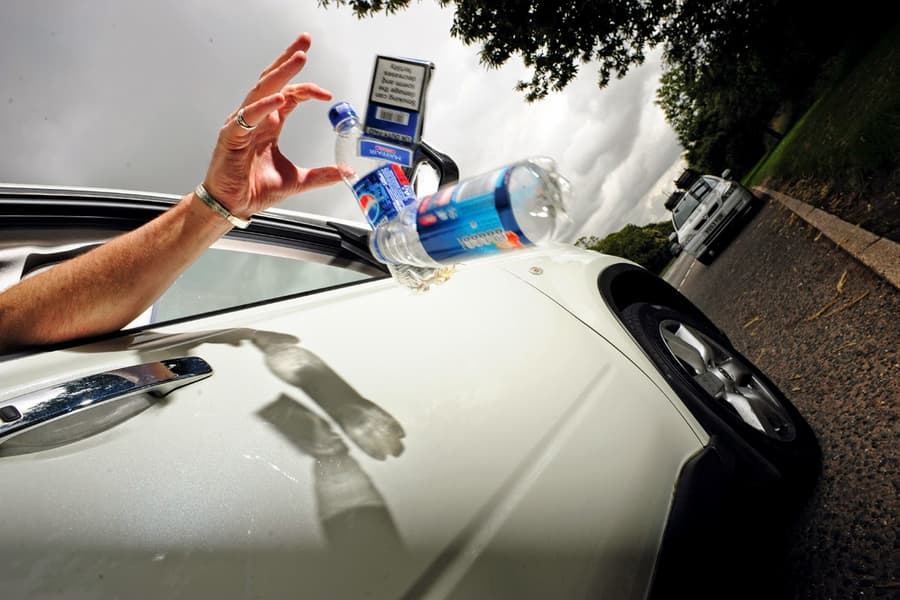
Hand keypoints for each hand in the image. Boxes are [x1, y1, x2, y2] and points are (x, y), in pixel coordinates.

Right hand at [201, 33, 342, 219]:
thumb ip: (322, 174)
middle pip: (273, 80)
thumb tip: (345, 172)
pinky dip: (263, 105)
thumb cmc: (254, 188)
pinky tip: (278, 99)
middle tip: (304, 43)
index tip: (327, 94)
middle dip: (289, 60)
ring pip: (262, 90)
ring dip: (280, 73)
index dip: (308, 89)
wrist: (233, 205)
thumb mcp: (298, 180)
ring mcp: (242, 125)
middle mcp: (256, 118)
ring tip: (297, 59)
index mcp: (270, 124)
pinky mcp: (231, 137)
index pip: (289, 94)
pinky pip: (247, 116)